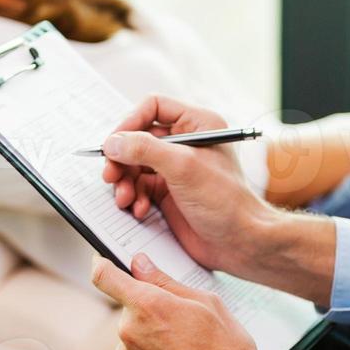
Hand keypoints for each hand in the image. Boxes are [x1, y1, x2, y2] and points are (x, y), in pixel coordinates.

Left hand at [93, 252, 280, 349]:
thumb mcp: (206, 304)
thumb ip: (166, 282)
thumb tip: (140, 264)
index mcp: (149, 305)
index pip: (106, 277)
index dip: (103, 265)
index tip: (103, 264)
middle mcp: (130, 333)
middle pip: (130, 312)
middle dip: (150, 314)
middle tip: (182, 326)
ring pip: (132, 340)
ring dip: (150, 342)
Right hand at [101, 96, 269, 273]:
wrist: (239, 242)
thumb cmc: (225, 201)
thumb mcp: (183, 168)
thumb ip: (145, 150)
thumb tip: (113, 142)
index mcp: (197, 124)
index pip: (154, 107)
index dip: (130, 122)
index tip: (113, 143)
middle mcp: (185, 142)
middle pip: (138, 138)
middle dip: (122, 158)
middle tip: (111, 175)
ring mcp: (175, 168)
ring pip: (135, 164)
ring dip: (125, 182)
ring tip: (125, 198)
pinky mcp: (169, 192)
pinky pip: (139, 187)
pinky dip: (134, 197)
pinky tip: (140, 210)